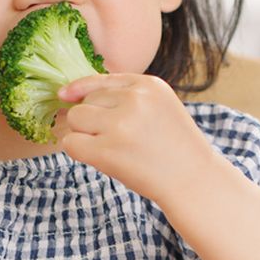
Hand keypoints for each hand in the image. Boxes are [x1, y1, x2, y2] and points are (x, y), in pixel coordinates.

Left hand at [58, 74, 222, 201]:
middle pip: (85, 100)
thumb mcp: (159, 107)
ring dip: (82, 133)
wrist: (194, 180)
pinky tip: (97, 158)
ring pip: (75, 118)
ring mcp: (120, 125)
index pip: (100, 80)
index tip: (65, 96)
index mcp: (148, 85)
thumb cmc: (173, 147)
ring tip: (107, 147)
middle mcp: (134, 100)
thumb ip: (126, 96)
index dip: (80, 89)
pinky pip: (71, 143)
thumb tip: (70, 95)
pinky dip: (77, 150)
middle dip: (90, 119)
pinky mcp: (108, 151)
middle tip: (113, 139)